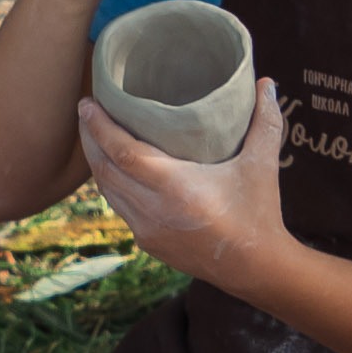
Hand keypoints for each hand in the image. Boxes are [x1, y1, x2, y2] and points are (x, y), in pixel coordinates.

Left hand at [79, 85, 284, 288]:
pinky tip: (114, 170)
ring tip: (93, 135)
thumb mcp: (263, 165)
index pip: (122, 151)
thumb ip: (265, 122)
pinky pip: (119, 208)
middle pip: (105, 170)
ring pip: (107, 191)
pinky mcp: (147, 244)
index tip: (87, 104)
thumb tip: (266, 83)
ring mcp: (146, 231)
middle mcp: (153, 210)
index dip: (100, 127)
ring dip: (97, 163)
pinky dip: (111, 185)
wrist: (256, 269)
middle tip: (85, 111)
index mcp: (175, 187)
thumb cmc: (258, 214)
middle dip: (90, 139)